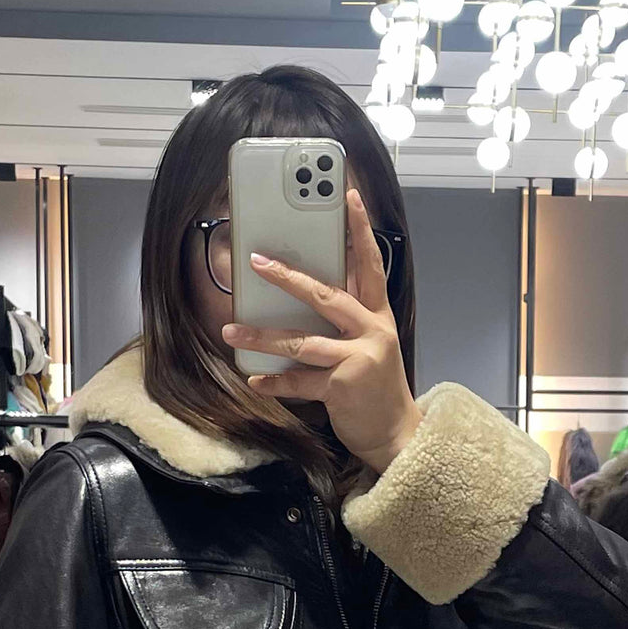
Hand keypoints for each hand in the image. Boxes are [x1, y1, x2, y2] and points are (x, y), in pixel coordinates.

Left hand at [220, 189, 419, 475]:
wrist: (396, 433)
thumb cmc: (375, 386)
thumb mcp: (370, 343)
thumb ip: (347, 316)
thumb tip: (306, 289)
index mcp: (378, 315)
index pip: (370, 263)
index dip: (360, 228)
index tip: (347, 195)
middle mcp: (371, 331)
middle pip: (325, 296)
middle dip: (288, 277)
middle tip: (256, 261)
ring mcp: (358, 359)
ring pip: (302, 341)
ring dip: (263, 335)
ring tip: (231, 328)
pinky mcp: (343, 387)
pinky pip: (300, 381)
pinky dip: (275, 381)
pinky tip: (254, 377)